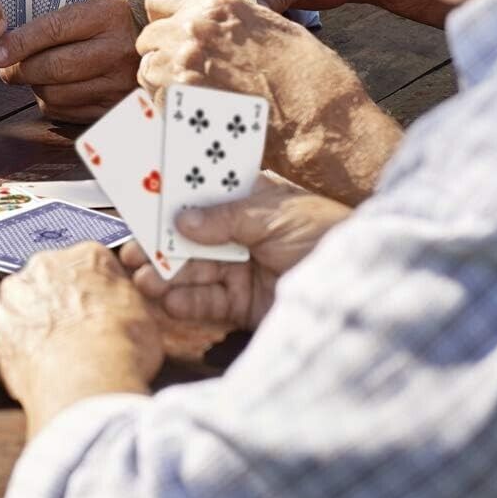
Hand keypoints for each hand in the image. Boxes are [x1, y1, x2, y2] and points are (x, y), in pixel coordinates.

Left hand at [0, 0, 136, 122]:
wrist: (152, 45)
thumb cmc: (108, 26)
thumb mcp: (87, 9)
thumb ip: (49, 25)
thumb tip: (3, 49)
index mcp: (107, 15)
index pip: (53, 30)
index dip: (19, 44)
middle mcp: (116, 50)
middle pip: (52, 67)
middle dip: (19, 70)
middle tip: (7, 68)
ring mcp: (118, 83)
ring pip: (55, 93)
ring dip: (35, 87)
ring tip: (37, 75)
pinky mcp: (114, 108)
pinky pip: (65, 111)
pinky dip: (51, 102)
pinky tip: (56, 89)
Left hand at [0, 242, 162, 436]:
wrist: (87, 379)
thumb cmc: (122, 349)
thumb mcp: (144, 315)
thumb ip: (123, 298)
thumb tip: (116, 302)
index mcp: (86, 256)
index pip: (86, 266)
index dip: (92, 294)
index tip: (94, 314)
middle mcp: (44, 265)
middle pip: (48, 280)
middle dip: (56, 304)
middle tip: (70, 337)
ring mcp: (12, 294)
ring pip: (18, 305)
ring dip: (28, 324)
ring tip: (47, 357)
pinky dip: (4, 349)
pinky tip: (24, 368)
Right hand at [120, 174, 350, 330]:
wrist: (366, 290)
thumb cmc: (329, 236)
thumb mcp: (278, 214)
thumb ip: (226, 218)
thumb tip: (183, 220)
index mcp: (251, 200)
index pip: (203, 192)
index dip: (173, 193)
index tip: (140, 196)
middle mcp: (242, 234)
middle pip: (190, 236)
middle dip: (160, 242)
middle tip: (131, 249)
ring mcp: (242, 269)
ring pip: (193, 270)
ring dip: (167, 274)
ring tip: (143, 278)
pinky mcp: (245, 305)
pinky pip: (208, 302)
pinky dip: (186, 301)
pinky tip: (169, 300)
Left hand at [137, 0, 397, 202]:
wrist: (321, 125)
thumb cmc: (309, 78)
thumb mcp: (271, 27)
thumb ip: (228, 20)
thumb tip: (206, 23)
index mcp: (217, 4)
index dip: (165, 17)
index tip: (176, 32)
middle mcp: (193, 29)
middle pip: (148, 36)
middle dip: (163, 52)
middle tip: (191, 72)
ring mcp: (181, 67)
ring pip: (147, 69)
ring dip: (164, 82)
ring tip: (199, 96)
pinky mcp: (178, 104)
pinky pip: (155, 102)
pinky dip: (170, 109)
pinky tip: (200, 115)